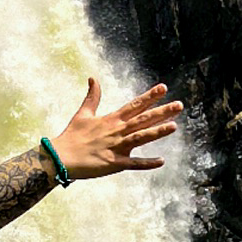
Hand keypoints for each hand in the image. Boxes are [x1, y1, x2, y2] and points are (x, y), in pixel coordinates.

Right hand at [53, 75, 181, 179]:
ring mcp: (116, 147)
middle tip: (180, 105)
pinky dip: (147, 163)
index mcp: (112, 119)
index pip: (135, 105)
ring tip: (174, 126)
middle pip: (143, 119)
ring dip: (157, 132)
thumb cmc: (72, 135)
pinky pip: (133, 164)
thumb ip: (92, 96)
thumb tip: (93, 77)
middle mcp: (117, 131)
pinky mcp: (114, 164)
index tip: (164, 88)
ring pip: (141, 138)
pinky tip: (161, 161)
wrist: (61, 157)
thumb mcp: (83, 113)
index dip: (150, 96)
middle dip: (162, 112)